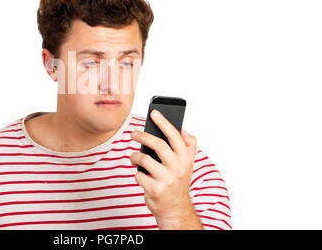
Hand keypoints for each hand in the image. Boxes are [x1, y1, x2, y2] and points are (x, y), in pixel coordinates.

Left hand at [130, 109, 201, 228]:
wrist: (175, 209)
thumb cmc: (178, 182)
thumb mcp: (188, 163)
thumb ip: (188, 146)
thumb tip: (183, 129)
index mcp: (186, 159)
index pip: (175, 136)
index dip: (164, 122)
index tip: (154, 113)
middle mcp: (179, 168)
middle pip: (158, 144)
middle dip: (142, 136)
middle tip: (133, 133)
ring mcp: (167, 179)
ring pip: (144, 159)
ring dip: (135, 156)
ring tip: (134, 157)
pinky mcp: (155, 190)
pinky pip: (139, 175)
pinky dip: (137, 174)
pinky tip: (141, 176)